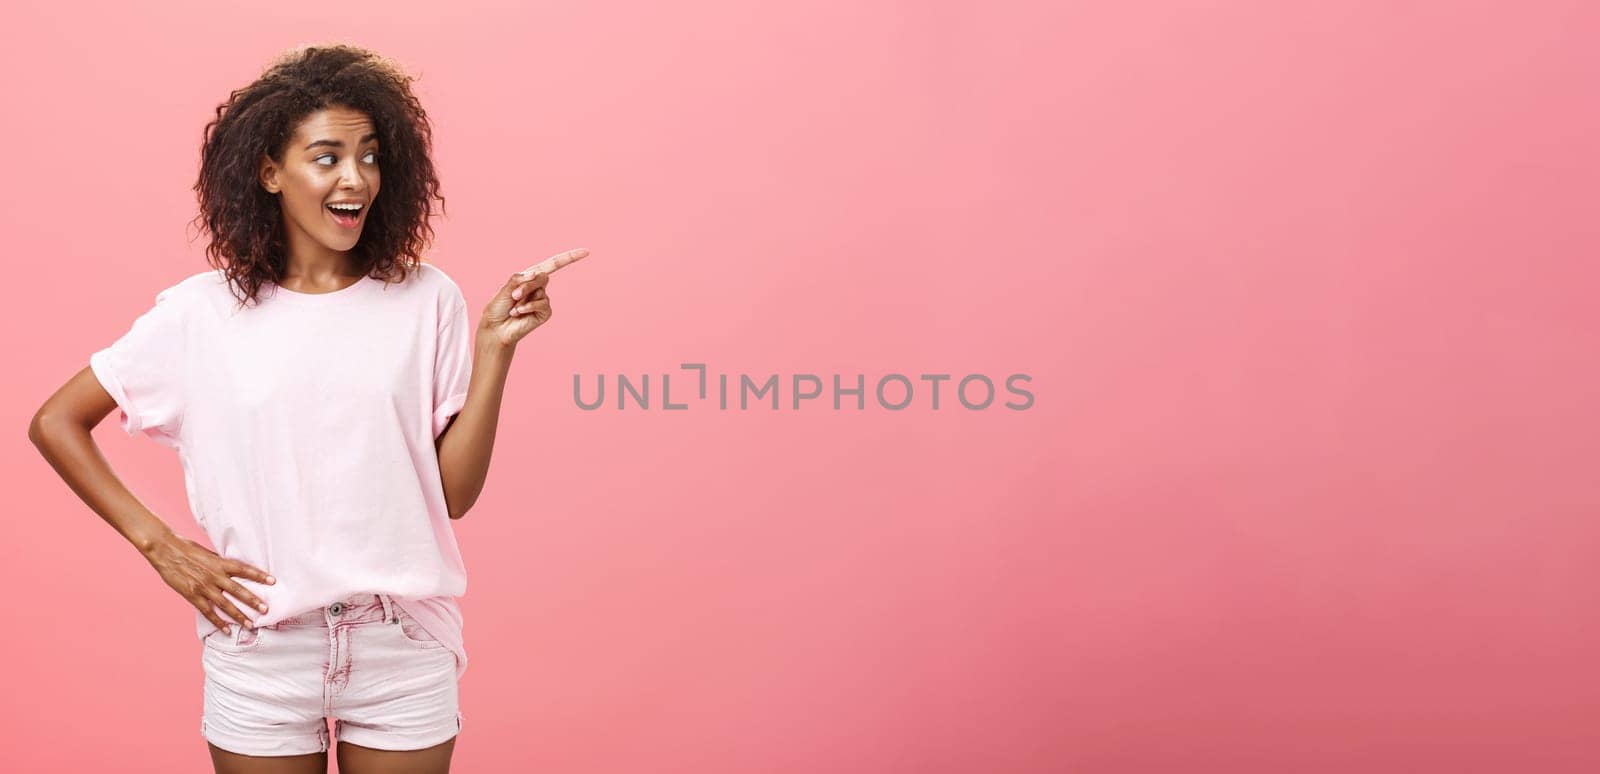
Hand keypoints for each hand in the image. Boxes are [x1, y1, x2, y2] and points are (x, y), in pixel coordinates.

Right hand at [141, 532, 273, 632]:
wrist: (166, 550)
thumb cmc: (188, 549)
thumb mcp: (210, 554)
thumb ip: (222, 564)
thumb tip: (237, 571)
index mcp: (220, 563)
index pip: (244, 569)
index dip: (259, 575)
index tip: (273, 581)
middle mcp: (214, 575)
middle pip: (238, 590)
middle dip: (253, 601)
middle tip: (266, 610)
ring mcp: (203, 587)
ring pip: (225, 604)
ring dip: (239, 615)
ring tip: (251, 624)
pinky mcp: (192, 595)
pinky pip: (208, 612)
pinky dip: (218, 622)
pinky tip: (227, 630)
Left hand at [480, 248, 589, 347]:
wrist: (496, 328)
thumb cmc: (498, 308)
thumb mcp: (506, 288)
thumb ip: (520, 279)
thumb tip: (536, 274)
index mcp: (530, 277)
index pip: (553, 264)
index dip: (569, 258)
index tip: (586, 252)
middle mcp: (538, 287)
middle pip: (542, 277)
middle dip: (526, 285)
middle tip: (514, 296)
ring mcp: (543, 300)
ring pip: (540, 291)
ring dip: (524, 298)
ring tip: (514, 307)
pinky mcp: (545, 313)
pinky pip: (542, 304)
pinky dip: (529, 307)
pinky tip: (519, 313)